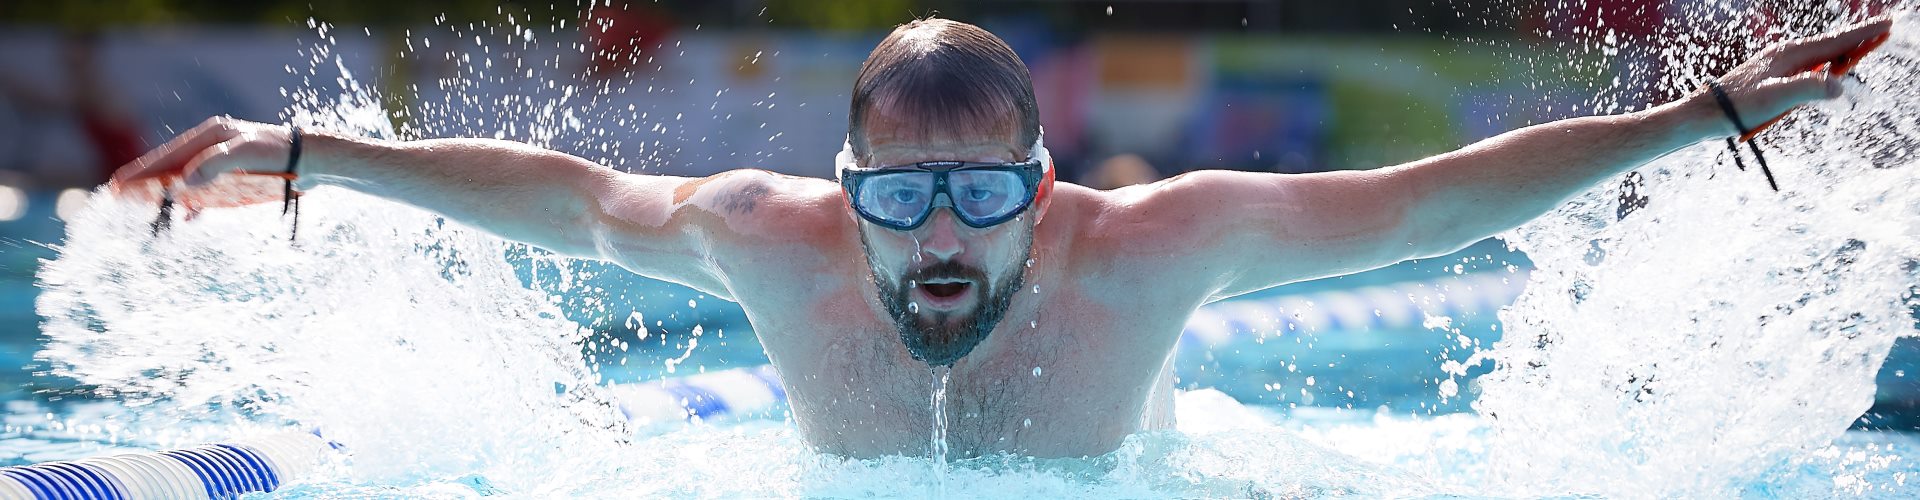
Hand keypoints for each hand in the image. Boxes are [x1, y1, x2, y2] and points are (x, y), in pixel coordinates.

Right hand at [109, 116, 296, 212]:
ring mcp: (221, 161)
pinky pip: (205, 190)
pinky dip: (192, 202)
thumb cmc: (280, 153)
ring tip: (143, 209)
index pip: (168, 156)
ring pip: (184, 179)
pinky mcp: (234, 176)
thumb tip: (184, 182)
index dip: (143, 172)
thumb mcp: (247, 154)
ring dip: (165, 194)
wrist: (312, 161)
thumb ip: (216, 164)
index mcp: (210, 135)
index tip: (119, 185)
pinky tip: (187, 216)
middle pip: (170, 167)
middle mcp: (211, 146)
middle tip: (117, 198)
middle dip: (145, 183)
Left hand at [1707, 16, 1893, 139]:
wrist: (1704, 114)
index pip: (1835, 42)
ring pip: (1818, 55)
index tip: (1886, 24)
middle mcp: (1785, 55)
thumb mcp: (1775, 98)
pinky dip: (1825, 63)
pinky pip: (1807, 66)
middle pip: (1829, 45)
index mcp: (1789, 54)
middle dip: (1857, 38)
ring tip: (1863, 46)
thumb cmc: (1737, 106)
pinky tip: (1827, 68)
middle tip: (1883, 30)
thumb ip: (1808, 89)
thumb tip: (1839, 85)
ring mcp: (1777, 65)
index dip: (1863, 34)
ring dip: (1842, 51)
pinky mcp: (1771, 77)